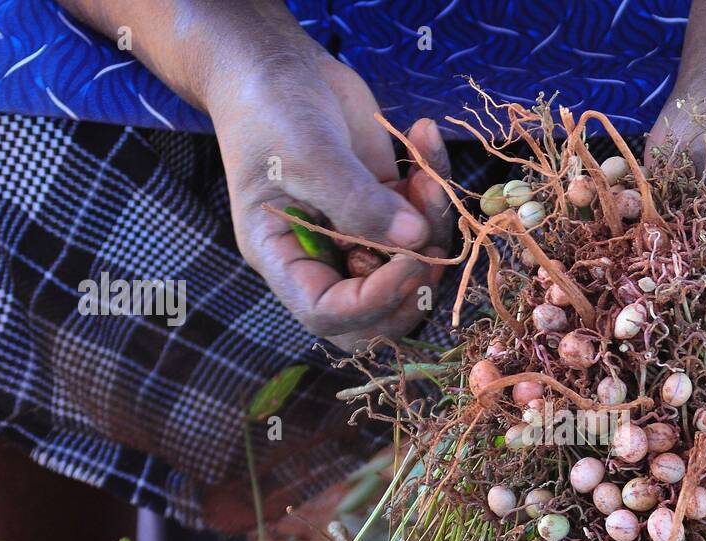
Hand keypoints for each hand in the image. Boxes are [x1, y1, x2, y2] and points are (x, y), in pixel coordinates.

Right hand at [206, 39, 453, 350]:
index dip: (372, 302)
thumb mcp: (307, 152)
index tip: (408, 264)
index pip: (327, 312)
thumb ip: (357, 200)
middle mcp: (322, 257)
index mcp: (283, 257)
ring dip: (432, 228)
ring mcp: (358, 234)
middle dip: (413, 286)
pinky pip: (425, 219)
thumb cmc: (269, 107)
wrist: (276, 62)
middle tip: (430, 241)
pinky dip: (436, 188)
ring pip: (412, 267)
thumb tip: (414, 239)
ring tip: (424, 175)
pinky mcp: (387, 207)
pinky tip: (423, 137)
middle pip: (376, 313)